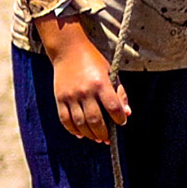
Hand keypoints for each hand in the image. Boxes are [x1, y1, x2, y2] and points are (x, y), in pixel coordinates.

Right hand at [35, 16, 131, 142]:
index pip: (113, 108)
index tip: (121, 121)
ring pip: (80, 123)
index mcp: (101, 83)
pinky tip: (80, 134)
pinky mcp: (59, 98)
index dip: (120, 119)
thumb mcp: (110, 73)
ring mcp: (71, 95)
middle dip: (104, 133)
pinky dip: (73, 130)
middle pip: (96, 120)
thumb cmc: (93, 61)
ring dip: (90, 134)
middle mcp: (85, 91)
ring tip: (96, 138)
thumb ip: (119, 93)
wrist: (68, 50)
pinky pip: (65, 119)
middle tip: (107, 138)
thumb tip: (127, 113)